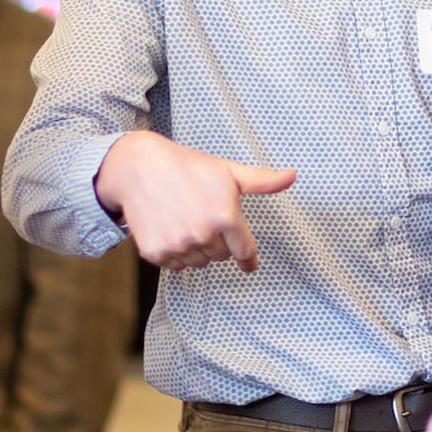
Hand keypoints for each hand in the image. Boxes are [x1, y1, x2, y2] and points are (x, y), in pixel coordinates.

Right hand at [94, 130, 295, 271]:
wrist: (139, 167)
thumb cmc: (187, 167)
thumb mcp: (228, 171)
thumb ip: (262, 181)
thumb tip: (292, 176)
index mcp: (225, 216)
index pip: (244, 252)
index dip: (248, 259)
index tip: (249, 265)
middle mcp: (202, 234)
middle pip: (221, 256)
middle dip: (218, 241)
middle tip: (204, 216)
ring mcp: (178, 245)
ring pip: (199, 262)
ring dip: (197, 248)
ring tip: (185, 220)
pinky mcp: (155, 252)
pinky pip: (175, 265)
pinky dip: (175, 253)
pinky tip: (170, 229)